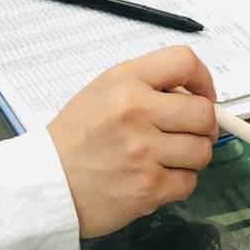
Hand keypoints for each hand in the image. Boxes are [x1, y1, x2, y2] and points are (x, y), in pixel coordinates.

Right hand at [47, 46, 217, 237]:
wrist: (46, 182)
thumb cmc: (74, 138)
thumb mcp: (103, 91)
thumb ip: (146, 86)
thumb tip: (194, 96)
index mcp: (126, 81)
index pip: (184, 62)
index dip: (203, 79)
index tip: (203, 95)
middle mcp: (137, 111)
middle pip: (203, 113)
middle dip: (203, 126)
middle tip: (189, 133)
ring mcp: (144, 151)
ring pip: (202, 151)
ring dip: (192, 157)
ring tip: (168, 158)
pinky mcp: (148, 188)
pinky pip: (189, 182)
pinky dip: (178, 183)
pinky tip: (156, 178)